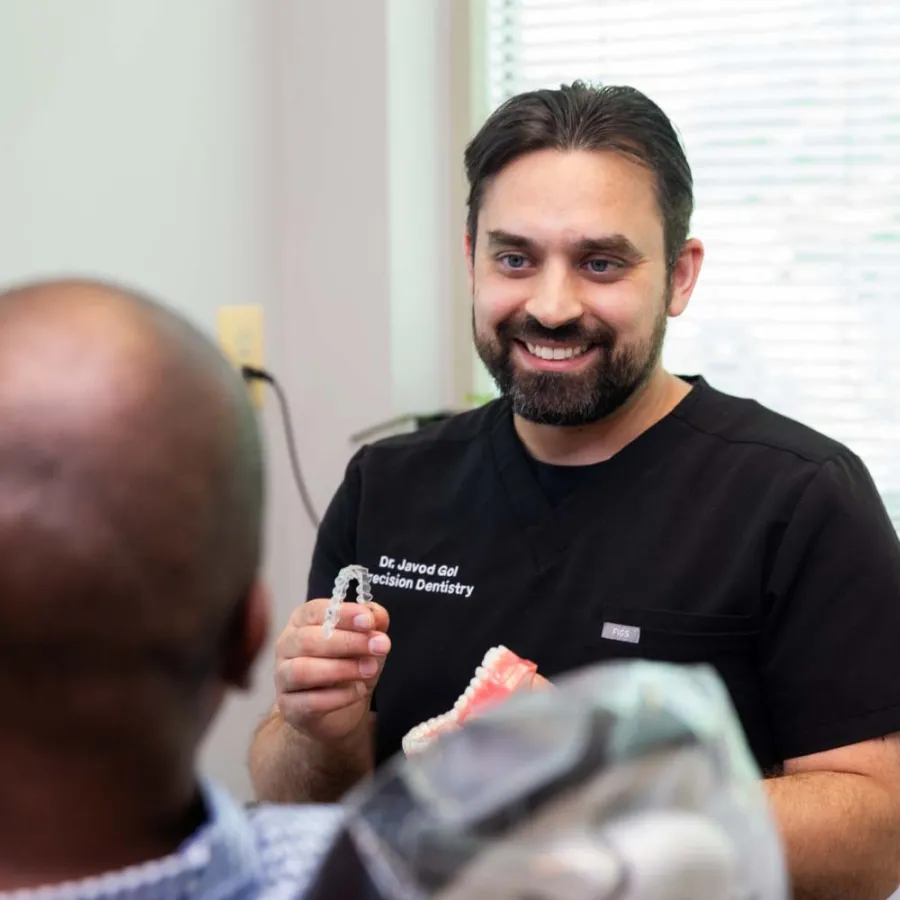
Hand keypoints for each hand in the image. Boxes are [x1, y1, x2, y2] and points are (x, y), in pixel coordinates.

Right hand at [274, 598, 390, 745]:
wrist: (337, 711)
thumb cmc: (348, 664)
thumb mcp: (366, 640)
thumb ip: (372, 623)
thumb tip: (377, 616)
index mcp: (302, 620)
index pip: (316, 610)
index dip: (343, 614)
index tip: (369, 621)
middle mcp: (286, 645)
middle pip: (308, 640)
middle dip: (348, 642)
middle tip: (380, 646)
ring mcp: (283, 677)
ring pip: (303, 670)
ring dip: (342, 669)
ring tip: (370, 669)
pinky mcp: (289, 706)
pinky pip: (310, 702)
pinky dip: (338, 697)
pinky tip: (359, 691)